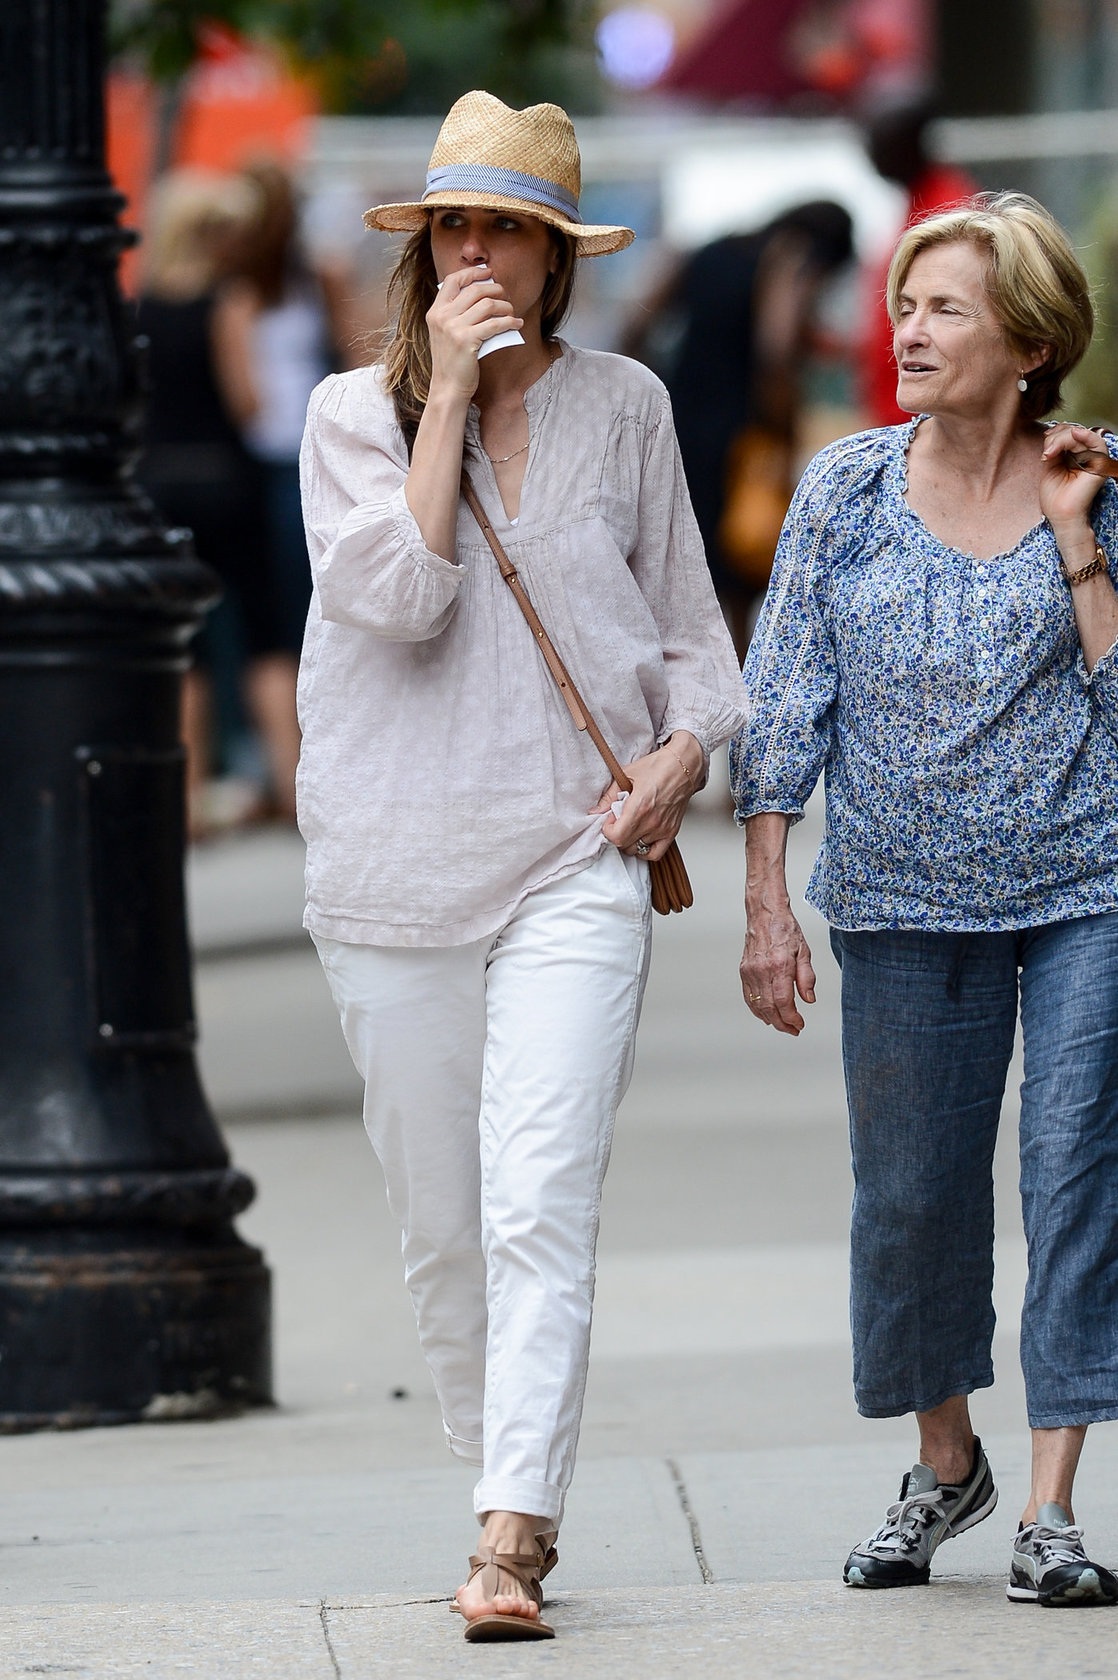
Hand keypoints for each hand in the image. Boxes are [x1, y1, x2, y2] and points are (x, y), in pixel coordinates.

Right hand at [426, 265, 523, 399]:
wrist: (448, 388)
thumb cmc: (452, 362)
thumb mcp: (448, 333)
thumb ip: (458, 314)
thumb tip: (485, 295)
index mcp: (435, 312)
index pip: (452, 281)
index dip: (472, 273)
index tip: (488, 274)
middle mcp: (442, 317)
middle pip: (475, 290)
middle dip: (495, 290)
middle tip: (506, 295)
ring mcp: (453, 328)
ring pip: (487, 305)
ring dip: (505, 306)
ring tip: (512, 312)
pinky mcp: (467, 340)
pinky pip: (495, 324)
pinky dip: (510, 321)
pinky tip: (517, 324)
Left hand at [592, 735, 700, 859]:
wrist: (683, 765)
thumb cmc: (659, 767)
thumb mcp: (627, 775)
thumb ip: (609, 796)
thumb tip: (596, 811)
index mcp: (640, 807)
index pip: (616, 836)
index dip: (607, 830)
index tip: (609, 819)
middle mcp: (652, 821)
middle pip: (624, 844)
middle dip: (616, 834)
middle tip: (618, 820)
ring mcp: (663, 829)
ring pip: (637, 850)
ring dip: (629, 841)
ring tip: (630, 826)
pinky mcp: (672, 831)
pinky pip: (655, 854)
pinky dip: (645, 850)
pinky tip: (641, 838)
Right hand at [740, 895, 815, 1034]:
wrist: (765, 914)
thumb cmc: (785, 929)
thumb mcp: (804, 951)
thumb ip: (807, 977)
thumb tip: (809, 999)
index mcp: (779, 966)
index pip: (784, 1002)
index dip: (792, 1018)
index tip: (800, 1024)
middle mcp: (762, 971)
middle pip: (770, 1008)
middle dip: (783, 1024)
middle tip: (793, 1030)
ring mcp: (750, 972)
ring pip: (757, 1006)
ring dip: (770, 1019)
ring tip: (782, 1024)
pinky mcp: (744, 971)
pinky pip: (748, 997)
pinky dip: (757, 1010)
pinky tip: (766, 1014)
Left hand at [1040, 423, 1109, 535]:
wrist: (1061, 516)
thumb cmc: (1055, 497)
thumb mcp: (1050, 467)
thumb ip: (1053, 449)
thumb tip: (1051, 434)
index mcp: (1074, 456)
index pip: (1068, 434)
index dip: (1056, 432)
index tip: (1045, 441)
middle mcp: (1085, 456)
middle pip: (1073, 432)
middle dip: (1056, 437)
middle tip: (1046, 452)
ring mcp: (1093, 459)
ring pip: (1081, 435)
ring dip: (1062, 440)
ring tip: (1050, 453)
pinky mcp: (1099, 465)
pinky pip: (1097, 443)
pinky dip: (1086, 436)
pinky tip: (1074, 434)